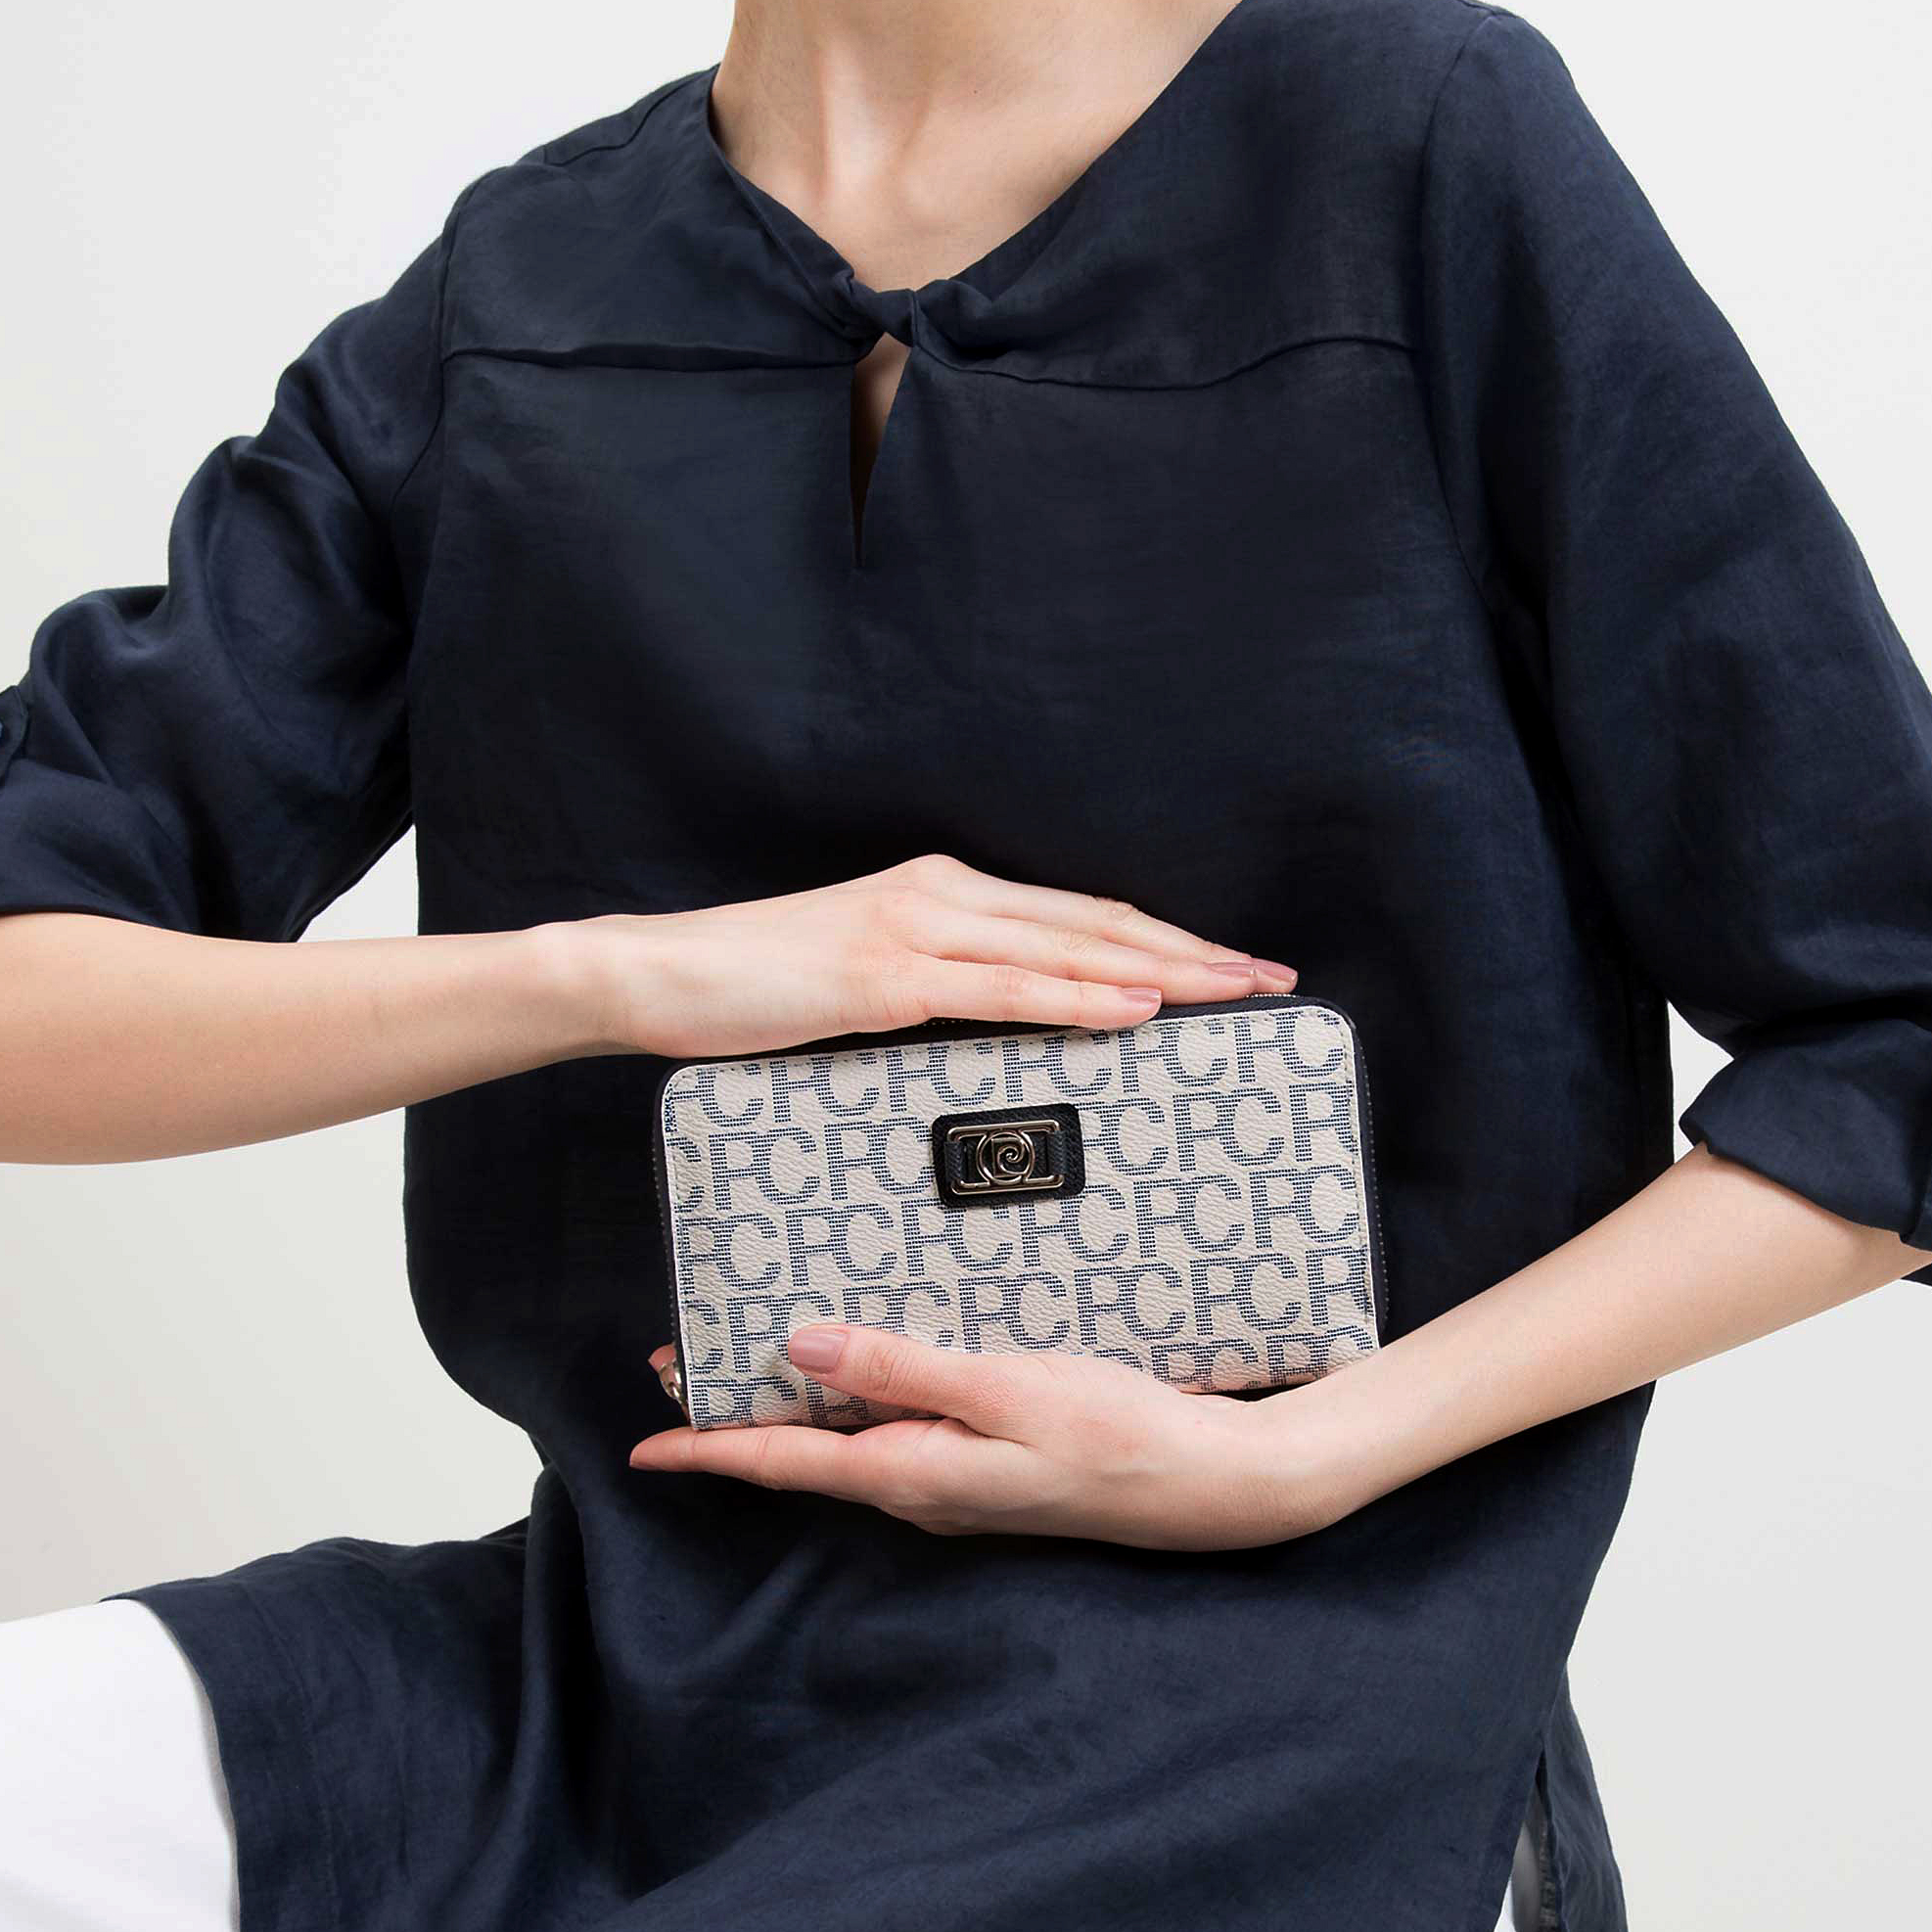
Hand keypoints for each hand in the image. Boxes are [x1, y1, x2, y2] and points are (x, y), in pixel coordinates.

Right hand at [538, 851, 1295, 1060]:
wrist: (658, 977)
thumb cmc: (753, 992)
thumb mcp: (862, 985)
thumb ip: (935, 994)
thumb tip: (1002, 1037)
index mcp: (944, 894)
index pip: (1081, 915)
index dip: (1167, 940)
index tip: (1235, 969)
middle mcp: (944, 898)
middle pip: (1099, 922)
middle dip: (1196, 954)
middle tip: (1273, 981)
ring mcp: (917, 933)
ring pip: (1070, 948)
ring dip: (1164, 972)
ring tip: (1236, 995)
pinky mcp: (887, 978)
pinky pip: (1006, 989)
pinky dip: (1081, 997)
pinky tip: (1137, 1010)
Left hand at [628, 1323, 1364, 1549]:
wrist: (1219, 1485)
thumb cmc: (1121, 1437)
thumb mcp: (1007, 1391)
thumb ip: (903, 1368)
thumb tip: (800, 1348)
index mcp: (914, 1475)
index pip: (785, 1462)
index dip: (708, 1447)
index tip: (642, 1440)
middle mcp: (924, 1491)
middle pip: (808, 1453)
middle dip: (738, 1414)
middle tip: (679, 1362)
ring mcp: (960, 1486)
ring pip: (853, 1444)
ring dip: (800, 1404)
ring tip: (752, 1354)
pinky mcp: (994, 1469)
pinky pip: (904, 1434)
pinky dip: (865, 1399)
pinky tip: (868, 1366)